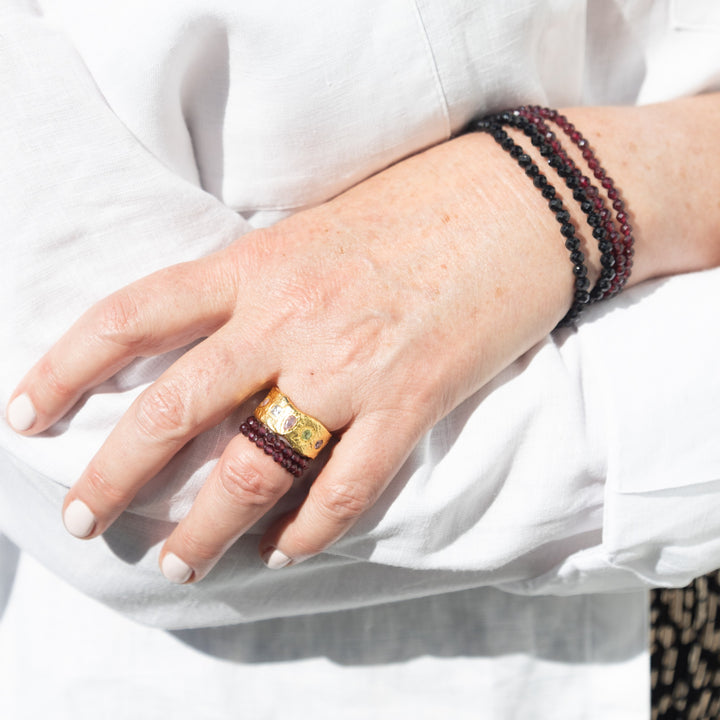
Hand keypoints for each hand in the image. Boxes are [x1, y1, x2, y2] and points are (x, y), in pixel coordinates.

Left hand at [7, 130, 583, 581]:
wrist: (519, 199)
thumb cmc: (416, 206)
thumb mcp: (313, 230)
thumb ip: (256, 284)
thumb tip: (211, 340)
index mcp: (257, 265)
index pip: (133, 316)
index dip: (65, 367)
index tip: (25, 415)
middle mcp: (290, 318)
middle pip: (175, 410)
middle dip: (116, 475)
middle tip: (87, 518)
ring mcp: (351, 366)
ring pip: (254, 468)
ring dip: (206, 528)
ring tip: (181, 562)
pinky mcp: (413, 400)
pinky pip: (347, 487)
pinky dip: (308, 530)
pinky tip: (283, 550)